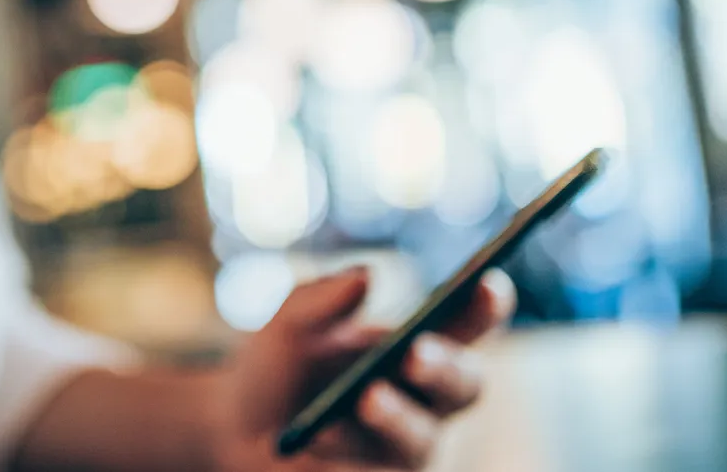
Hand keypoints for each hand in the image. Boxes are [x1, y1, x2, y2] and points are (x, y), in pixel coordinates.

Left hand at [215, 268, 515, 471]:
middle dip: (445, 367)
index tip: (489, 281)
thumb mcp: (289, 324)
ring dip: (396, 416)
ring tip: (366, 398)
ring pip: (422, 438)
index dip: (486, 305)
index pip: (466, 323)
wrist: (237, 429)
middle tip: (415, 352)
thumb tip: (367, 275)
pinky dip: (347, 452)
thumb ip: (323, 297)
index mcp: (416, 345)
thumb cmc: (278, 369)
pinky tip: (320, 436)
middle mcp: (424, 400)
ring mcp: (404, 448)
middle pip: (464, 385)